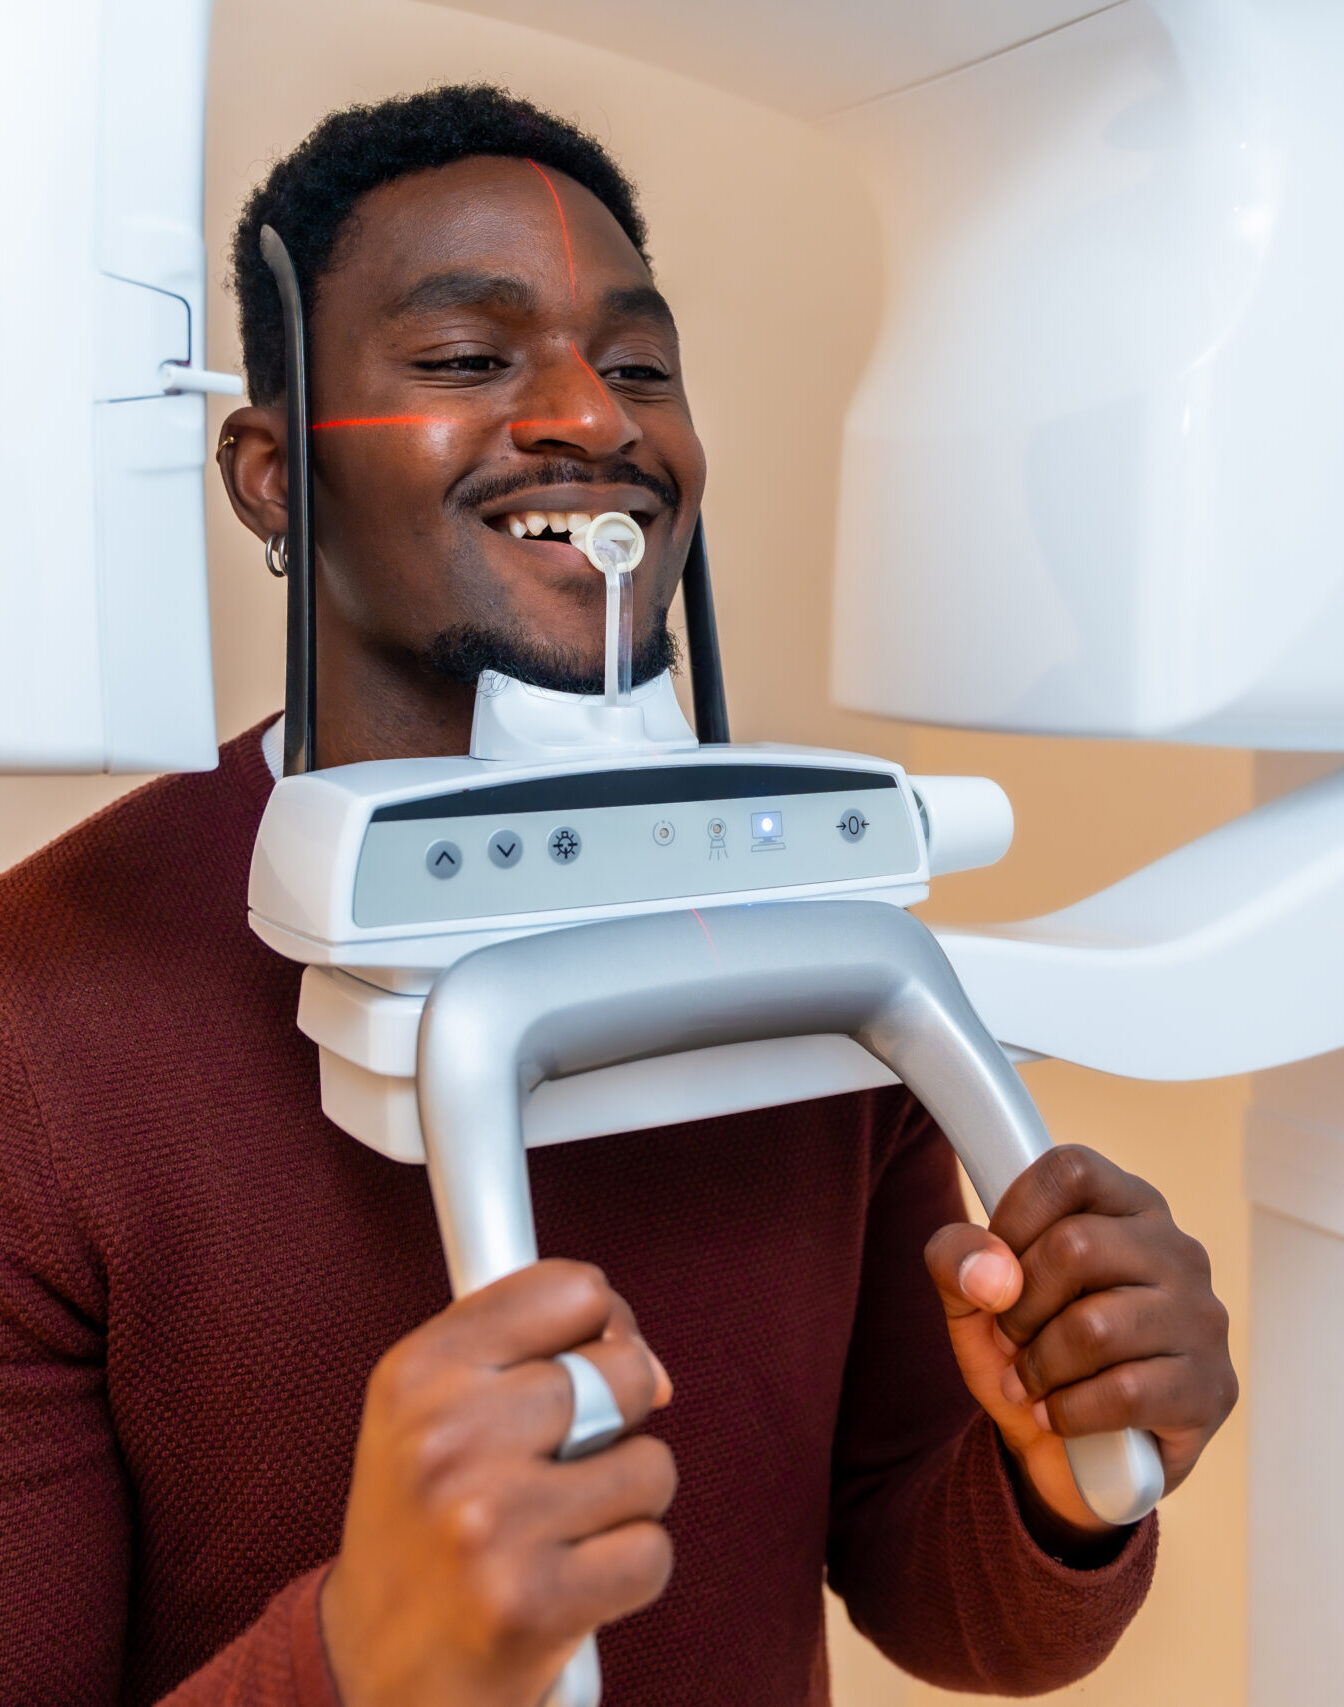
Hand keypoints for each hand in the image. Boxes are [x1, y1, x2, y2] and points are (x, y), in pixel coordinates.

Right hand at [320, 1259, 675, 1706]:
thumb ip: (531, 1349)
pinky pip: (652, 1551)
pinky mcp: (531, 1602)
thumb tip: (653, 1366)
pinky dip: (630, 1571)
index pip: (573, 1289)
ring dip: (625, 1501)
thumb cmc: (423, 1524)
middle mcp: (447, 1437)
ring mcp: (489, 1521)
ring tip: (561, 1528)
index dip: (603, 1324)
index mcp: (420, 1371)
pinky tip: (573, 1580)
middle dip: (618, 1418)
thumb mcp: (432, 1407)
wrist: (368, 1671)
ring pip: (651, 1465)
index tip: (591, 1360)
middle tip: (563, 1464)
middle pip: (626, 1371)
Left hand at [924, 1145, 1236, 1545]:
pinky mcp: (1212, 1388)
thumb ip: (957, 1258)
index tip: (998, 1268)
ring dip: (1040, 1366)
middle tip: (1011, 1339)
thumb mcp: (971, 1297)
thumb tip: (992, 1275)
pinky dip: (1069, 1411)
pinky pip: (1124, 1394)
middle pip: (1077, 1246)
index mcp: (1127, 1204)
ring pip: (1096, 1327)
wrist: (1067, 1453)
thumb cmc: (1027, 1349)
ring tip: (1029, 1382)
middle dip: (1020, 1306)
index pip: (1070, 1171)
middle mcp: (1177, 1250)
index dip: (1015, 1218)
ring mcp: (1203, 1318)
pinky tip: (1057, 1415)